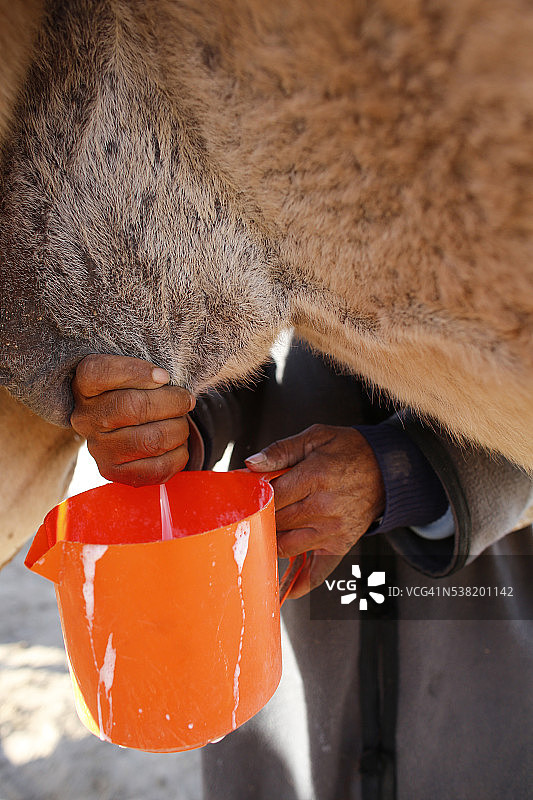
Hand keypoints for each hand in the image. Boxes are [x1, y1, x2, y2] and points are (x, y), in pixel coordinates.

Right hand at [71, 354, 194, 485]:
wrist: (123, 428)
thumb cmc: (135, 392)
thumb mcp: (134, 374)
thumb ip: (147, 372)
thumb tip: (165, 380)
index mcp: (85, 386)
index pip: (101, 373)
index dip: (137, 372)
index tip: (164, 376)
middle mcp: (85, 418)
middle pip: (133, 407)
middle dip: (172, 402)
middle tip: (186, 400)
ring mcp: (98, 449)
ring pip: (151, 440)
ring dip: (178, 429)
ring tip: (181, 422)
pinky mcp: (113, 472)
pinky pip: (157, 468)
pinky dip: (178, 454)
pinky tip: (177, 444)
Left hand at [245, 424, 384, 597]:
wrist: (388, 470)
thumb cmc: (351, 451)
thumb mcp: (317, 437)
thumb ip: (281, 451)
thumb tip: (252, 464)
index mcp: (315, 478)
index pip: (271, 496)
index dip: (254, 496)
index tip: (245, 495)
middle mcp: (323, 508)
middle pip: (275, 521)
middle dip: (259, 517)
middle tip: (248, 513)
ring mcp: (332, 531)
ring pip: (286, 546)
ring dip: (271, 541)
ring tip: (262, 534)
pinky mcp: (340, 546)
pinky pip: (318, 572)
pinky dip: (300, 583)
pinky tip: (285, 590)